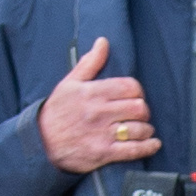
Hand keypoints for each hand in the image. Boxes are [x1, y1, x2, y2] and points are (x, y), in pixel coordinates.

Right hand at [38, 34, 159, 175]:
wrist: (41, 141)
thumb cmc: (57, 110)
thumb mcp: (70, 83)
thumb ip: (90, 63)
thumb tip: (103, 42)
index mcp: (92, 92)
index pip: (129, 87)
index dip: (137, 91)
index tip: (135, 96)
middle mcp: (99, 112)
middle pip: (138, 107)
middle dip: (143, 110)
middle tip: (140, 113)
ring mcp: (102, 134)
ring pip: (139, 128)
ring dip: (146, 128)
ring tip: (143, 128)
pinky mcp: (104, 153)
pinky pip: (134, 150)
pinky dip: (148, 146)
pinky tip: (153, 143)